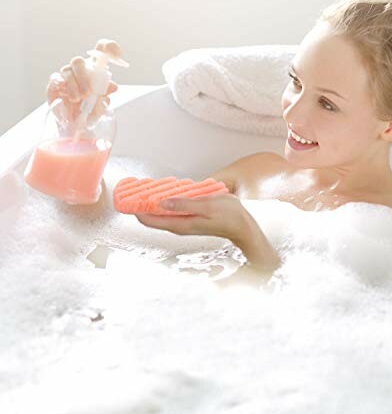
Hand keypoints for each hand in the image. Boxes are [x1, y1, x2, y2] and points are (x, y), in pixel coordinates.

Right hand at [46, 39, 122, 120]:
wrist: (77, 124)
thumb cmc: (91, 110)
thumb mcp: (102, 104)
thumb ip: (106, 94)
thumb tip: (113, 86)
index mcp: (95, 70)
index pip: (101, 51)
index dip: (109, 48)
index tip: (118, 57)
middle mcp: (81, 70)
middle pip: (78, 61)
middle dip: (84, 76)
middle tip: (89, 93)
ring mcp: (66, 76)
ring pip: (67, 70)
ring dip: (73, 85)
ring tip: (78, 100)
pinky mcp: (55, 84)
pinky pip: (55, 78)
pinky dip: (59, 82)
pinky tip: (62, 88)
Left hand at [135, 193, 249, 241]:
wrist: (243, 226)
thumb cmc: (228, 216)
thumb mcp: (207, 206)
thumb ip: (184, 204)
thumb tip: (161, 203)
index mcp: (180, 224)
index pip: (149, 220)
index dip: (135, 210)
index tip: (125, 198)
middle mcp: (179, 225)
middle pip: (151, 216)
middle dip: (140, 203)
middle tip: (132, 188)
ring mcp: (183, 221)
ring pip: (160, 212)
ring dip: (152, 200)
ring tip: (144, 186)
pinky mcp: (189, 217)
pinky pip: (170, 209)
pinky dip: (164, 200)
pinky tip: (164, 190)